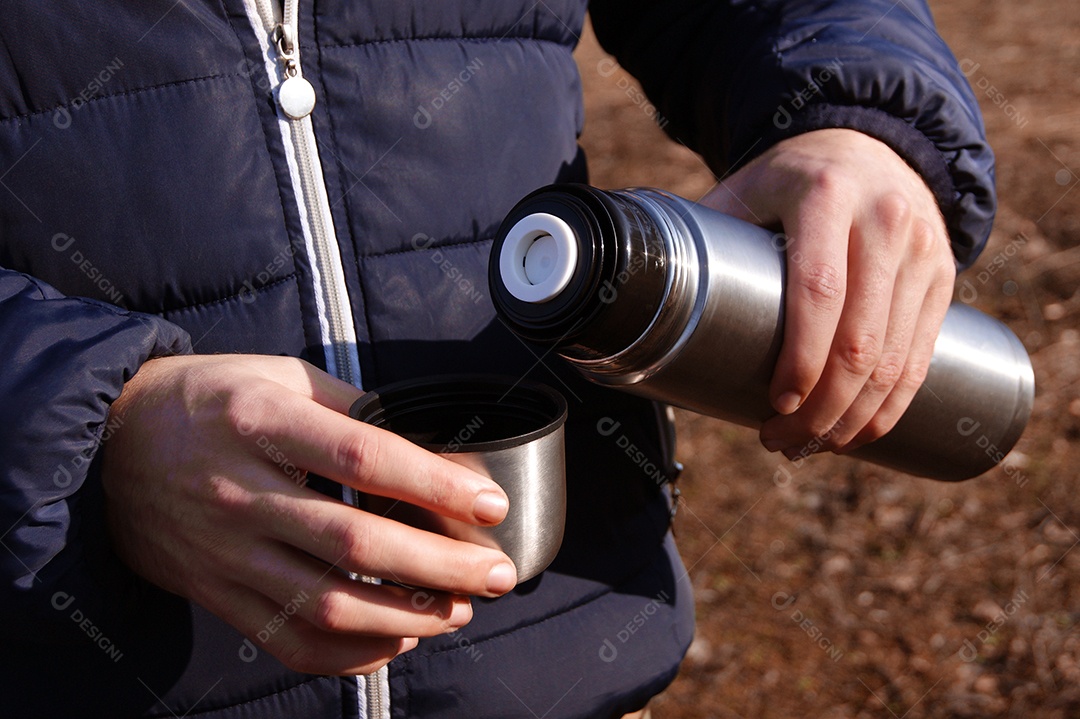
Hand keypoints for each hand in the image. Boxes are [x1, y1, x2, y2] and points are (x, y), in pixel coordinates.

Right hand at [101, 354, 515, 674]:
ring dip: (406, 615)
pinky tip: (396, 639)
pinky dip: (350, 652)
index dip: (435, 484)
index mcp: (261, 423)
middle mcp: (240, 492)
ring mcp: (225, 551)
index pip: (363, 459)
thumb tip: (429, 451)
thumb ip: (351, 411)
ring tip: (459, 609)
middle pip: (355, 542)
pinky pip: (288, 640)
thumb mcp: (280, 377)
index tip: (489, 504)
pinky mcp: (215, 592)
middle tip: (497, 573)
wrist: (112, 442)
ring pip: (327, 603)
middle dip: (441, 565)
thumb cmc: (212, 399)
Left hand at [701, 129, 955, 456]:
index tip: (776, 404)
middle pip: (860, 339)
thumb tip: (634, 299)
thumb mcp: (743, 189)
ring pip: (897, 358)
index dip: (800, 358)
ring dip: (854, 418)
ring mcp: (923, 250)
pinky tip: (860, 432)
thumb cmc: (786, 180)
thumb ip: (702, 236)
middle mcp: (885, 220)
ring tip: (809, 445)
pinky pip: (922, 356)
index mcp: (825, 196)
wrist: (868, 143)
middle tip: (780, 440)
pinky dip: (893, 406)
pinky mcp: (943, 277)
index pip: (819, 290)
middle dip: (821, 408)